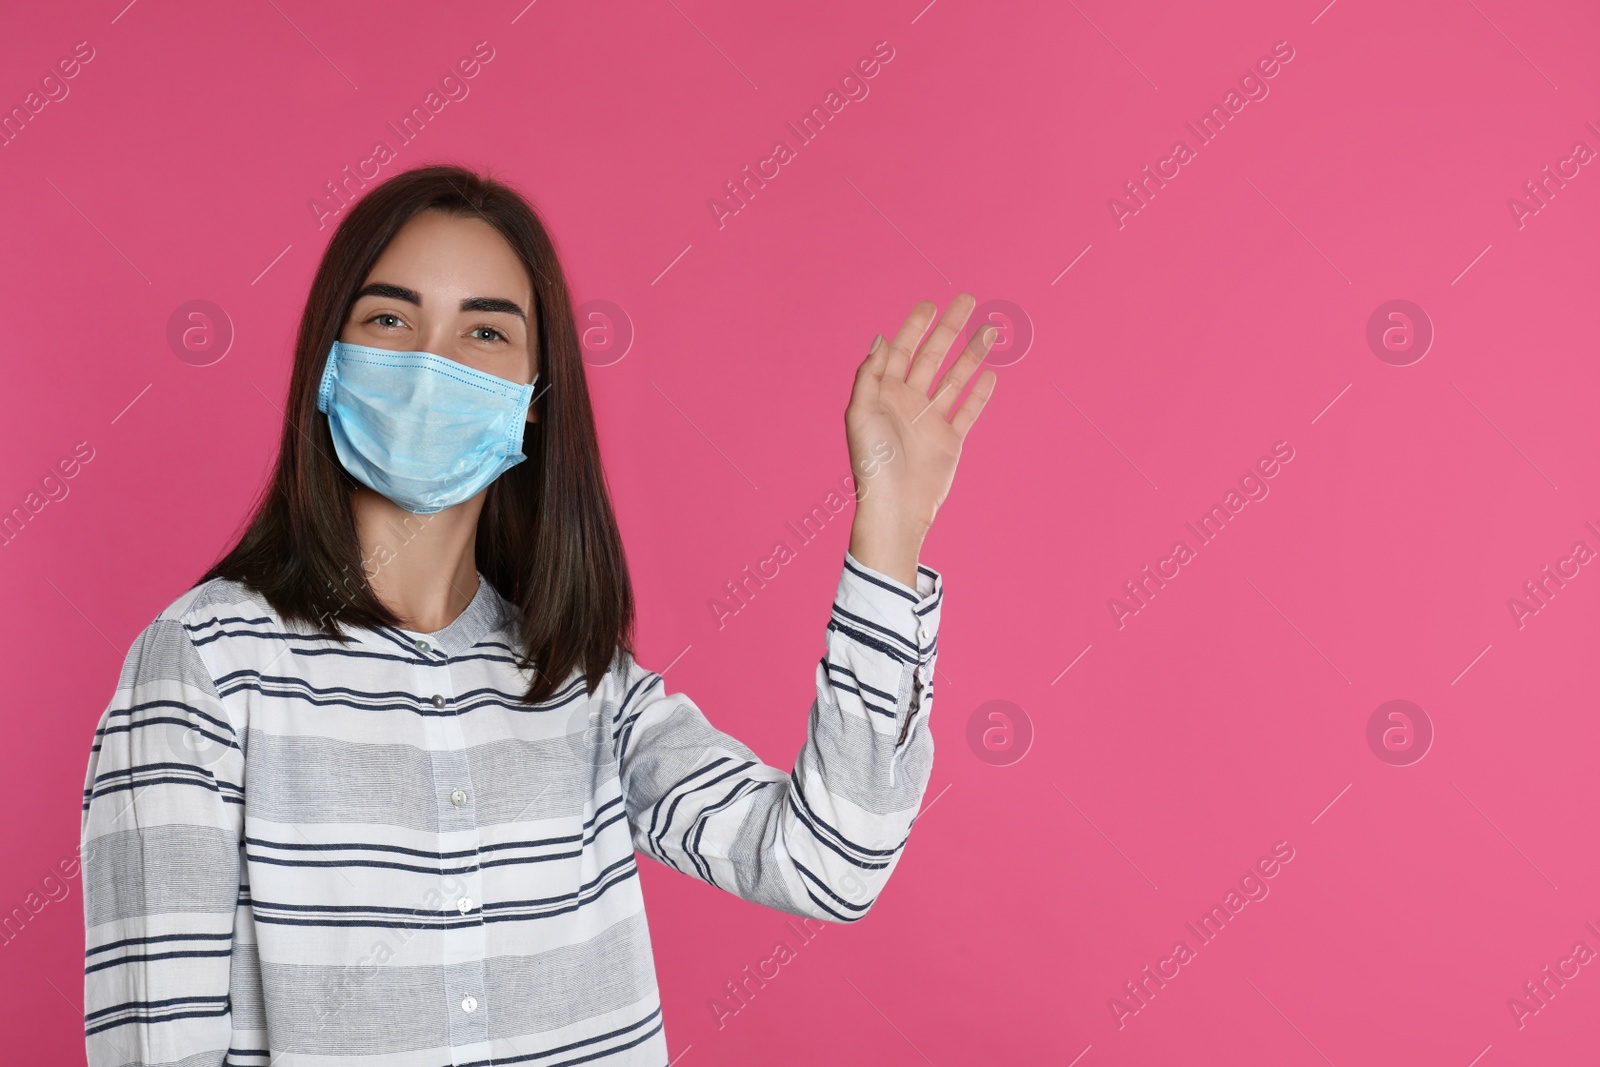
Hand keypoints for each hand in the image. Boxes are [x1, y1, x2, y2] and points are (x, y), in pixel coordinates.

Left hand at [845, 293, 997, 587]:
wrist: (896, 507)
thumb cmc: (872, 463)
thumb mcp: (861, 414)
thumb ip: (870, 375)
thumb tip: (880, 338)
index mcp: (884, 393)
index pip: (900, 350)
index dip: (914, 327)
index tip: (930, 304)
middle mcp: (908, 402)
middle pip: (932, 356)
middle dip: (949, 328)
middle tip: (967, 300)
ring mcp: (930, 420)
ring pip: (955, 378)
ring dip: (972, 354)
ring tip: (990, 330)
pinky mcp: (950, 440)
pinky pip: (968, 411)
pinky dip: (980, 393)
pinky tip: (991, 374)